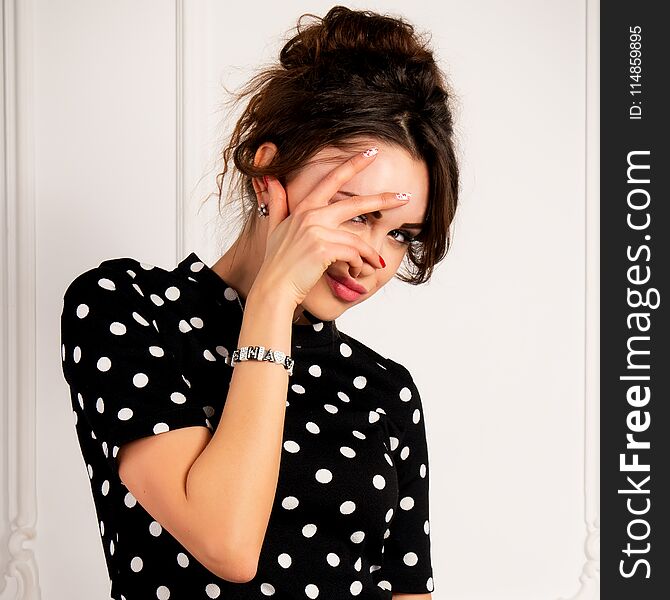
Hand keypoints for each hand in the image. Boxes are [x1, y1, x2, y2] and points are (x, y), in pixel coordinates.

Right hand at [251, 147, 411, 306]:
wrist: (274, 288)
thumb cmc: (276, 262)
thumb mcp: (274, 228)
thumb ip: (277, 203)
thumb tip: (271, 180)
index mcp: (304, 208)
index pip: (332, 180)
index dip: (353, 164)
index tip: (372, 153)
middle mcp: (312, 216)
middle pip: (356, 203)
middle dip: (384, 199)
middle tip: (406, 197)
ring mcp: (317, 232)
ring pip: (358, 241)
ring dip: (369, 256)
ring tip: (374, 266)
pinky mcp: (324, 249)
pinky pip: (354, 255)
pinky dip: (359, 266)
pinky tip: (356, 273)